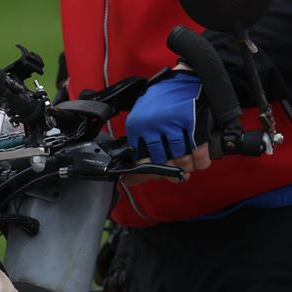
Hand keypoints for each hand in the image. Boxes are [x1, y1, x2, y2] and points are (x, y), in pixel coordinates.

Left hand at [123, 66, 211, 185]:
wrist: (190, 75)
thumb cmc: (166, 97)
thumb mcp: (144, 115)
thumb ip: (141, 140)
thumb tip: (132, 176)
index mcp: (138, 126)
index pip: (142, 160)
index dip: (151, 171)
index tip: (158, 173)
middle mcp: (153, 126)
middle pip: (163, 163)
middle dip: (171, 171)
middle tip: (177, 172)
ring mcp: (174, 125)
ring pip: (181, 160)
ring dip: (187, 168)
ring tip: (189, 167)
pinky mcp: (194, 123)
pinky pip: (199, 153)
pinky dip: (201, 161)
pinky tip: (200, 161)